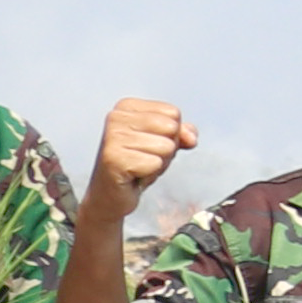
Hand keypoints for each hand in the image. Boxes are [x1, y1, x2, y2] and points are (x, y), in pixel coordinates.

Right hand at [86, 98, 196, 219]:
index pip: (173, 113)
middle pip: (171, 128)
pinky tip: (133, 176)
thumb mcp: (164, 141)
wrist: (110, 195)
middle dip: (167, 149)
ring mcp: (112, 138)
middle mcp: (116, 118)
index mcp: (126, 107)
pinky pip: (156, 163)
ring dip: (159, 163)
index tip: (149, 145)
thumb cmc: (137, 164)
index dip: (171, 134)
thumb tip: (191, 138)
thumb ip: (182, 132)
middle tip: (145, 158)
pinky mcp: (114, 159)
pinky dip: (150, 174)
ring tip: (139, 167)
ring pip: (166, 146)